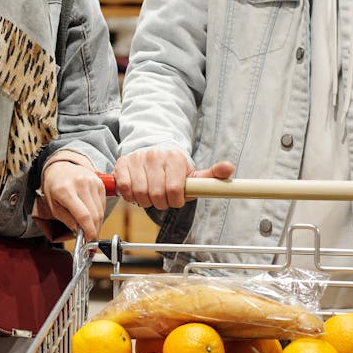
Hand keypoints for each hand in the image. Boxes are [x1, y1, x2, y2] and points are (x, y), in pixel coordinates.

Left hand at [32, 151, 105, 240]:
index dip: (88, 231)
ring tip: (89, 227)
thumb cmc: (54, 187)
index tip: (89, 240)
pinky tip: (92, 215)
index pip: (84, 215)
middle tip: (90, 238)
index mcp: (66, 190)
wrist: (61, 167)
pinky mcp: (100, 183)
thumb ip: (67, 220)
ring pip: (101, 210)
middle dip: (94, 230)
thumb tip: (80, 232)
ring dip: (97, 223)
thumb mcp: (53, 206)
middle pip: (94, 214)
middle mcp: (81, 184)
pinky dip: (99, 213)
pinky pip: (103, 204)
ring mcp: (92, 182)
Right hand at [113, 148, 234, 209]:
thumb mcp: (193, 172)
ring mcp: (137, 159)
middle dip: (161, 203)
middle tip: (163, 198)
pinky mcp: (122, 163)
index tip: (176, 199)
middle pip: (156, 195)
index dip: (175, 201)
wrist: (151, 149)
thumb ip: (212, 175)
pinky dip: (130, 196)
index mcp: (174, 158)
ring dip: (146, 201)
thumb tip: (229, 168)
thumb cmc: (173, 168)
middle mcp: (155, 156)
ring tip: (150, 195)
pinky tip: (137, 191)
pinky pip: (125, 188)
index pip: (174, 191)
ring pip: (140, 193)